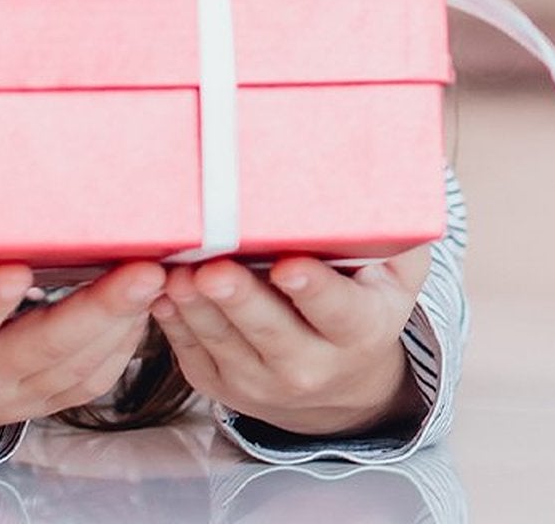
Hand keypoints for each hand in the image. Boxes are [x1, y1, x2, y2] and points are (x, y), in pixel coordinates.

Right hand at [0, 162, 166, 452]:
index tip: (16, 270)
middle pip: (42, 352)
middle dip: (97, 312)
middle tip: (143, 270)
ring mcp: (12, 393)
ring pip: (77, 369)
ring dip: (125, 325)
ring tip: (161, 273)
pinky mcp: (38, 397)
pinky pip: (90, 380)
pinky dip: (125, 346)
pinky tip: (147, 303)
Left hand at [151, 247, 432, 438]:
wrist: (342, 380)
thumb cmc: (363, 300)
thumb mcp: (395, 269)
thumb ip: (395, 230)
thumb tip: (395, 170)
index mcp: (360, 330)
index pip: (339, 312)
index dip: (314, 291)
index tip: (289, 267)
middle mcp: (313, 365)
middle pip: (271, 333)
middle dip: (240, 300)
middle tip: (214, 269)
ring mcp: (263, 382)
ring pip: (224, 343)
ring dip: (196, 308)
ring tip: (174, 272)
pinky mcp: (222, 385)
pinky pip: (192, 353)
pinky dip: (173, 322)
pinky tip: (158, 290)